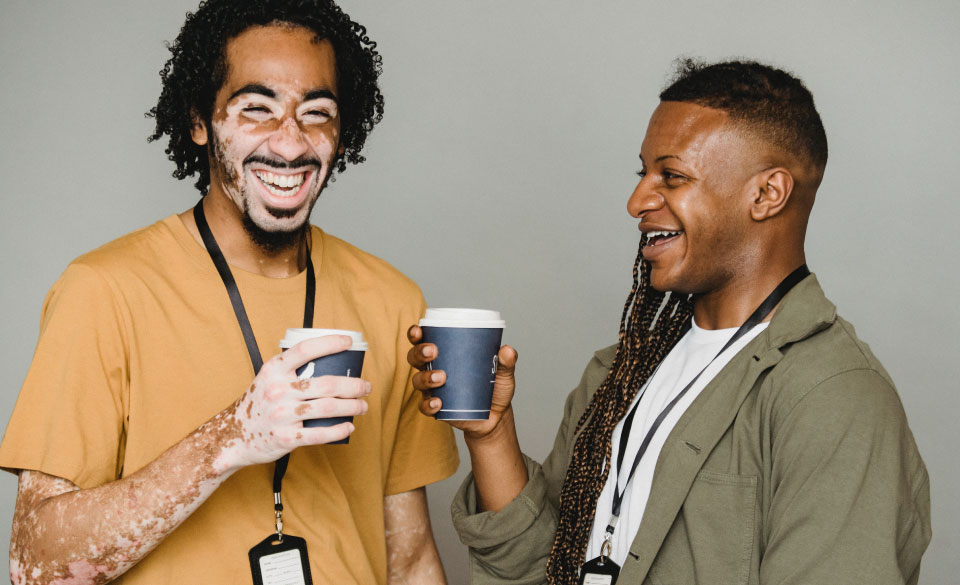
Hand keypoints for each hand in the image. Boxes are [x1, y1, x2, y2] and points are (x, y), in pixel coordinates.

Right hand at [216, 335, 370, 470]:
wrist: (232, 437)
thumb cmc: (259, 403)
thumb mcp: (268, 378)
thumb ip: (291, 369)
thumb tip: (330, 359)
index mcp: (274, 370)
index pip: (306, 349)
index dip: (330, 342)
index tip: (349, 341)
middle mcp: (278, 390)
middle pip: (328, 383)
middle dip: (354, 385)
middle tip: (366, 386)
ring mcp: (282, 415)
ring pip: (329, 407)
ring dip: (353, 406)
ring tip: (363, 406)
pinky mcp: (286, 438)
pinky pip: (320, 433)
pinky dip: (339, 430)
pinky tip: (350, 426)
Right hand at [406, 325, 517, 440]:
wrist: (496, 417)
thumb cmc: (495, 388)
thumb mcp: (503, 373)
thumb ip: (507, 361)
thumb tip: (507, 350)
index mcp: (445, 355)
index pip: (423, 340)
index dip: (416, 334)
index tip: (418, 331)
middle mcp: (433, 370)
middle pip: (414, 358)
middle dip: (419, 352)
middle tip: (433, 351)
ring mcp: (433, 390)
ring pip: (418, 381)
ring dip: (426, 377)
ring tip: (442, 377)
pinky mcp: (437, 409)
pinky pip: (425, 406)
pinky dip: (429, 404)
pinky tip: (438, 402)